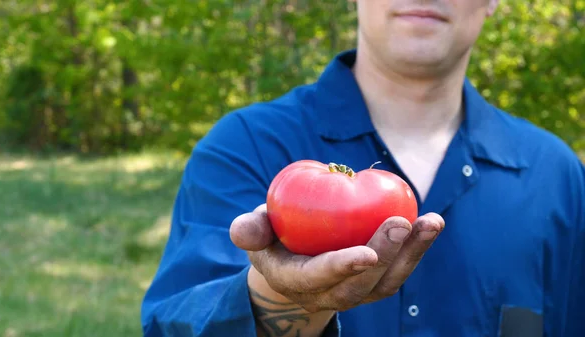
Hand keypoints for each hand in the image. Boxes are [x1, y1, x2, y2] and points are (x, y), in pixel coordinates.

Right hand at [230, 204, 444, 312]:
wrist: (295, 260)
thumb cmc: (274, 238)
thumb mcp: (257, 232)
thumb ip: (250, 230)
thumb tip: (243, 232)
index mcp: (296, 280)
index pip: (320, 278)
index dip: (341, 267)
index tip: (365, 253)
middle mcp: (328, 294)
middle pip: (360, 285)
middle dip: (384, 256)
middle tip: (401, 222)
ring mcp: (355, 292)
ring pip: (387, 282)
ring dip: (412, 254)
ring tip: (431, 223)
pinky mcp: (375, 283)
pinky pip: (399, 271)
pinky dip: (417, 250)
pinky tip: (430, 223)